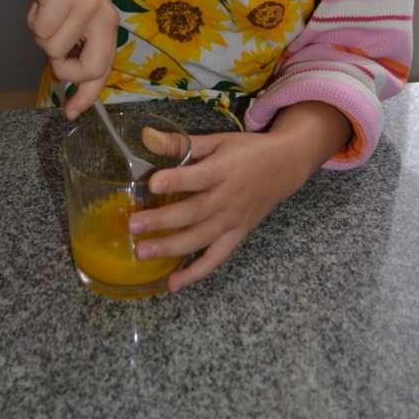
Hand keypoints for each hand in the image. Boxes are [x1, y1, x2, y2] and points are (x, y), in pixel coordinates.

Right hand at [13, 0, 118, 117]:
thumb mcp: (72, 26)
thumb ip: (75, 54)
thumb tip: (72, 95)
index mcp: (108, 25)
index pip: (103, 70)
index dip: (87, 95)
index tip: (71, 113)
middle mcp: (104, 14)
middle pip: (87, 68)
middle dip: (62, 67)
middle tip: (51, 50)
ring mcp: (86, 2)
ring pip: (53, 48)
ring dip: (40, 35)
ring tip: (44, 13)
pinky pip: (40, 28)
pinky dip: (31, 19)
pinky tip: (38, 2)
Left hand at [127, 102, 352, 290]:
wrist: (284, 167)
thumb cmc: (245, 152)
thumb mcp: (216, 141)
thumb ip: (180, 142)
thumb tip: (145, 135)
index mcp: (223, 170)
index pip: (198, 177)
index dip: (176, 181)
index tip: (152, 183)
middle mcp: (228, 198)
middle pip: (194, 212)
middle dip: (163, 220)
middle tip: (133, 225)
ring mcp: (233, 221)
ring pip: (201, 239)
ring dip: (171, 248)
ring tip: (142, 252)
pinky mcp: (237, 236)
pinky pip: (216, 259)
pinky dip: (196, 273)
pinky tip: (173, 284)